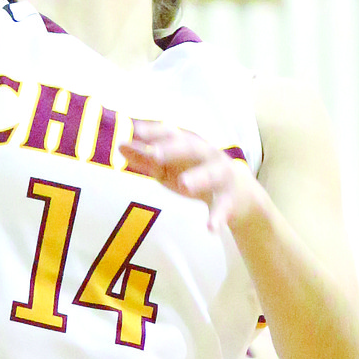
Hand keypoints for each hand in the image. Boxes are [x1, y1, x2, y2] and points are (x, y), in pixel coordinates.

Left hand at [120, 123, 268, 237]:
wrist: (238, 194)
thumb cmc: (196, 174)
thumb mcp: (170, 167)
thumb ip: (146, 158)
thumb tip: (120, 146)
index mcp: (190, 144)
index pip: (172, 133)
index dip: (155, 132)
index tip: (135, 129)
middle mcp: (207, 155)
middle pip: (190, 149)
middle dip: (173, 150)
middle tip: (155, 154)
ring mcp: (220, 176)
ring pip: (211, 175)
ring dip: (198, 178)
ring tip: (184, 183)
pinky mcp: (229, 200)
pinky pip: (222, 209)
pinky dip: (216, 219)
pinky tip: (210, 229)